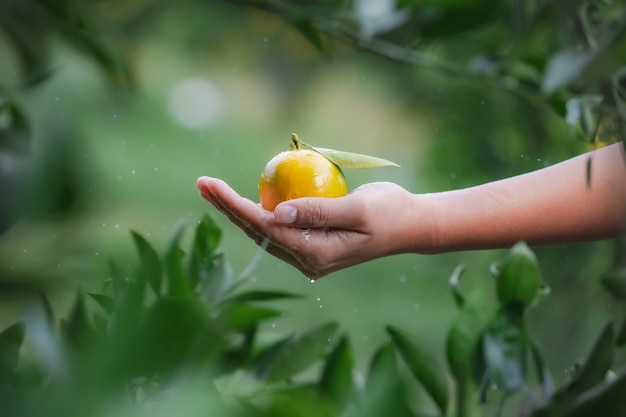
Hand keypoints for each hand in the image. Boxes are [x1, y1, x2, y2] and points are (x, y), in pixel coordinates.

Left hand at [196, 177, 431, 278]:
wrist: (410, 226)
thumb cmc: (390, 214)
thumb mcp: (358, 210)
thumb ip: (318, 212)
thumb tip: (277, 213)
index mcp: (316, 254)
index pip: (266, 228)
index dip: (236, 207)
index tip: (212, 186)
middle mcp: (307, 260)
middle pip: (258, 232)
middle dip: (227, 209)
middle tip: (201, 183)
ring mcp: (309, 255)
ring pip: (264, 233)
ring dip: (237, 211)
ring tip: (211, 190)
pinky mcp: (312, 246)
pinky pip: (278, 230)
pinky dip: (258, 213)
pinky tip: (242, 200)